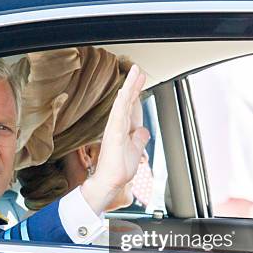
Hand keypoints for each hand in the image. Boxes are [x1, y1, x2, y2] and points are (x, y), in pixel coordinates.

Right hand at [81, 64, 149, 213]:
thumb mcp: (136, 151)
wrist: (109, 183)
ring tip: (134, 73)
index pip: (131, 106)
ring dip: (129, 88)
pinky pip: (118, 116)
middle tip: (138, 69)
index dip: (136, 92)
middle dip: (133, 85)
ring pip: (122, 104)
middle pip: (127, 101)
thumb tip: (144, 130)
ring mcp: (114, 129)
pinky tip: (124, 92)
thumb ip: (139, 139)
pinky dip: (121, 103)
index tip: (140, 79)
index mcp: (123, 129)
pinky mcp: (113, 135)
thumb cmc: (118, 169)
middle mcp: (118, 126)